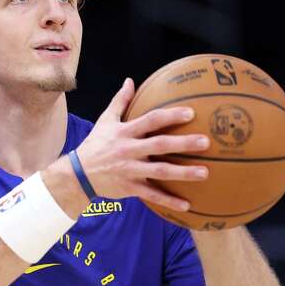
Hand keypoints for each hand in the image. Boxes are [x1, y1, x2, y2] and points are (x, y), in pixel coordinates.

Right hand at [74, 78, 209, 211]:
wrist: (78, 175)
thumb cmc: (96, 144)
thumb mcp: (105, 121)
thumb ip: (120, 101)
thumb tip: (130, 80)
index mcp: (125, 132)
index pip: (150, 120)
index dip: (170, 116)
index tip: (191, 113)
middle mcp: (129, 150)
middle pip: (159, 145)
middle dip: (183, 143)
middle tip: (206, 142)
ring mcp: (130, 170)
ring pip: (160, 172)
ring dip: (183, 173)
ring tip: (204, 172)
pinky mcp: (130, 188)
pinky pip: (152, 195)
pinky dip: (168, 201)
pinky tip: (187, 205)